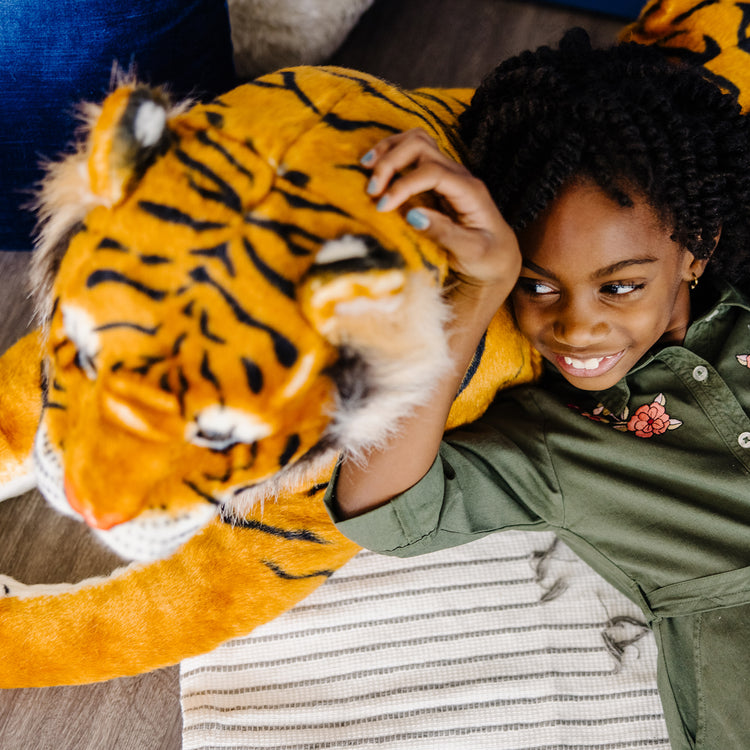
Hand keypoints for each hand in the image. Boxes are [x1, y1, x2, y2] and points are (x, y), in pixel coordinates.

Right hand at [361, 128, 520, 295]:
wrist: (498, 255)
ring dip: (388, 150)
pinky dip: (390, 154)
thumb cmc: (487, 257)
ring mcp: (448, 172)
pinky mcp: (437, 177)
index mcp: (469, 191)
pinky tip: (374, 167)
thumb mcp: (470, 252)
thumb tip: (412, 216)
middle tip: (371, 190)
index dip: (403, 185)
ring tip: (366, 168)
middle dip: (391, 162)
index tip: (382, 207)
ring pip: (416, 141)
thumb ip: (444, 234)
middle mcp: (458, 174)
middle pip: (421, 145)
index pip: (432, 172)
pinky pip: (412, 152)